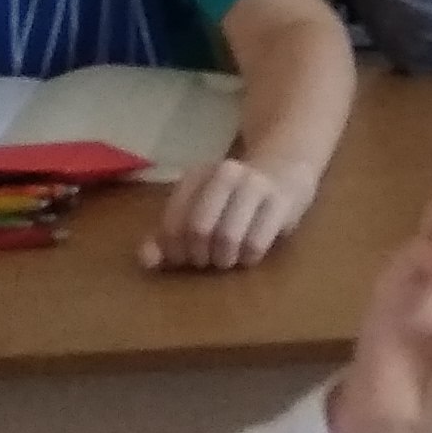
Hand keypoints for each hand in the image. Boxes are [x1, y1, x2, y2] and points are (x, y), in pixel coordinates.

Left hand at [143, 152, 311, 272]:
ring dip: (224, 259)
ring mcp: (256, 185)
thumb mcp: (196, 212)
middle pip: (199, 230)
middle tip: (206, 260)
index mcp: (196, 175)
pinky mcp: (281, 201)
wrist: (284, 171)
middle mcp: (225, 174)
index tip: (184, 258)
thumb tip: (147, 260)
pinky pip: (255, 244)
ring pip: (227, 237)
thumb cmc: (232, 202)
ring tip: (227, 258)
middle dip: (199, 256)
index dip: (174, 251)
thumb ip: (166, 237)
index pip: (172, 224)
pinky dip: (247, 259)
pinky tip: (249, 255)